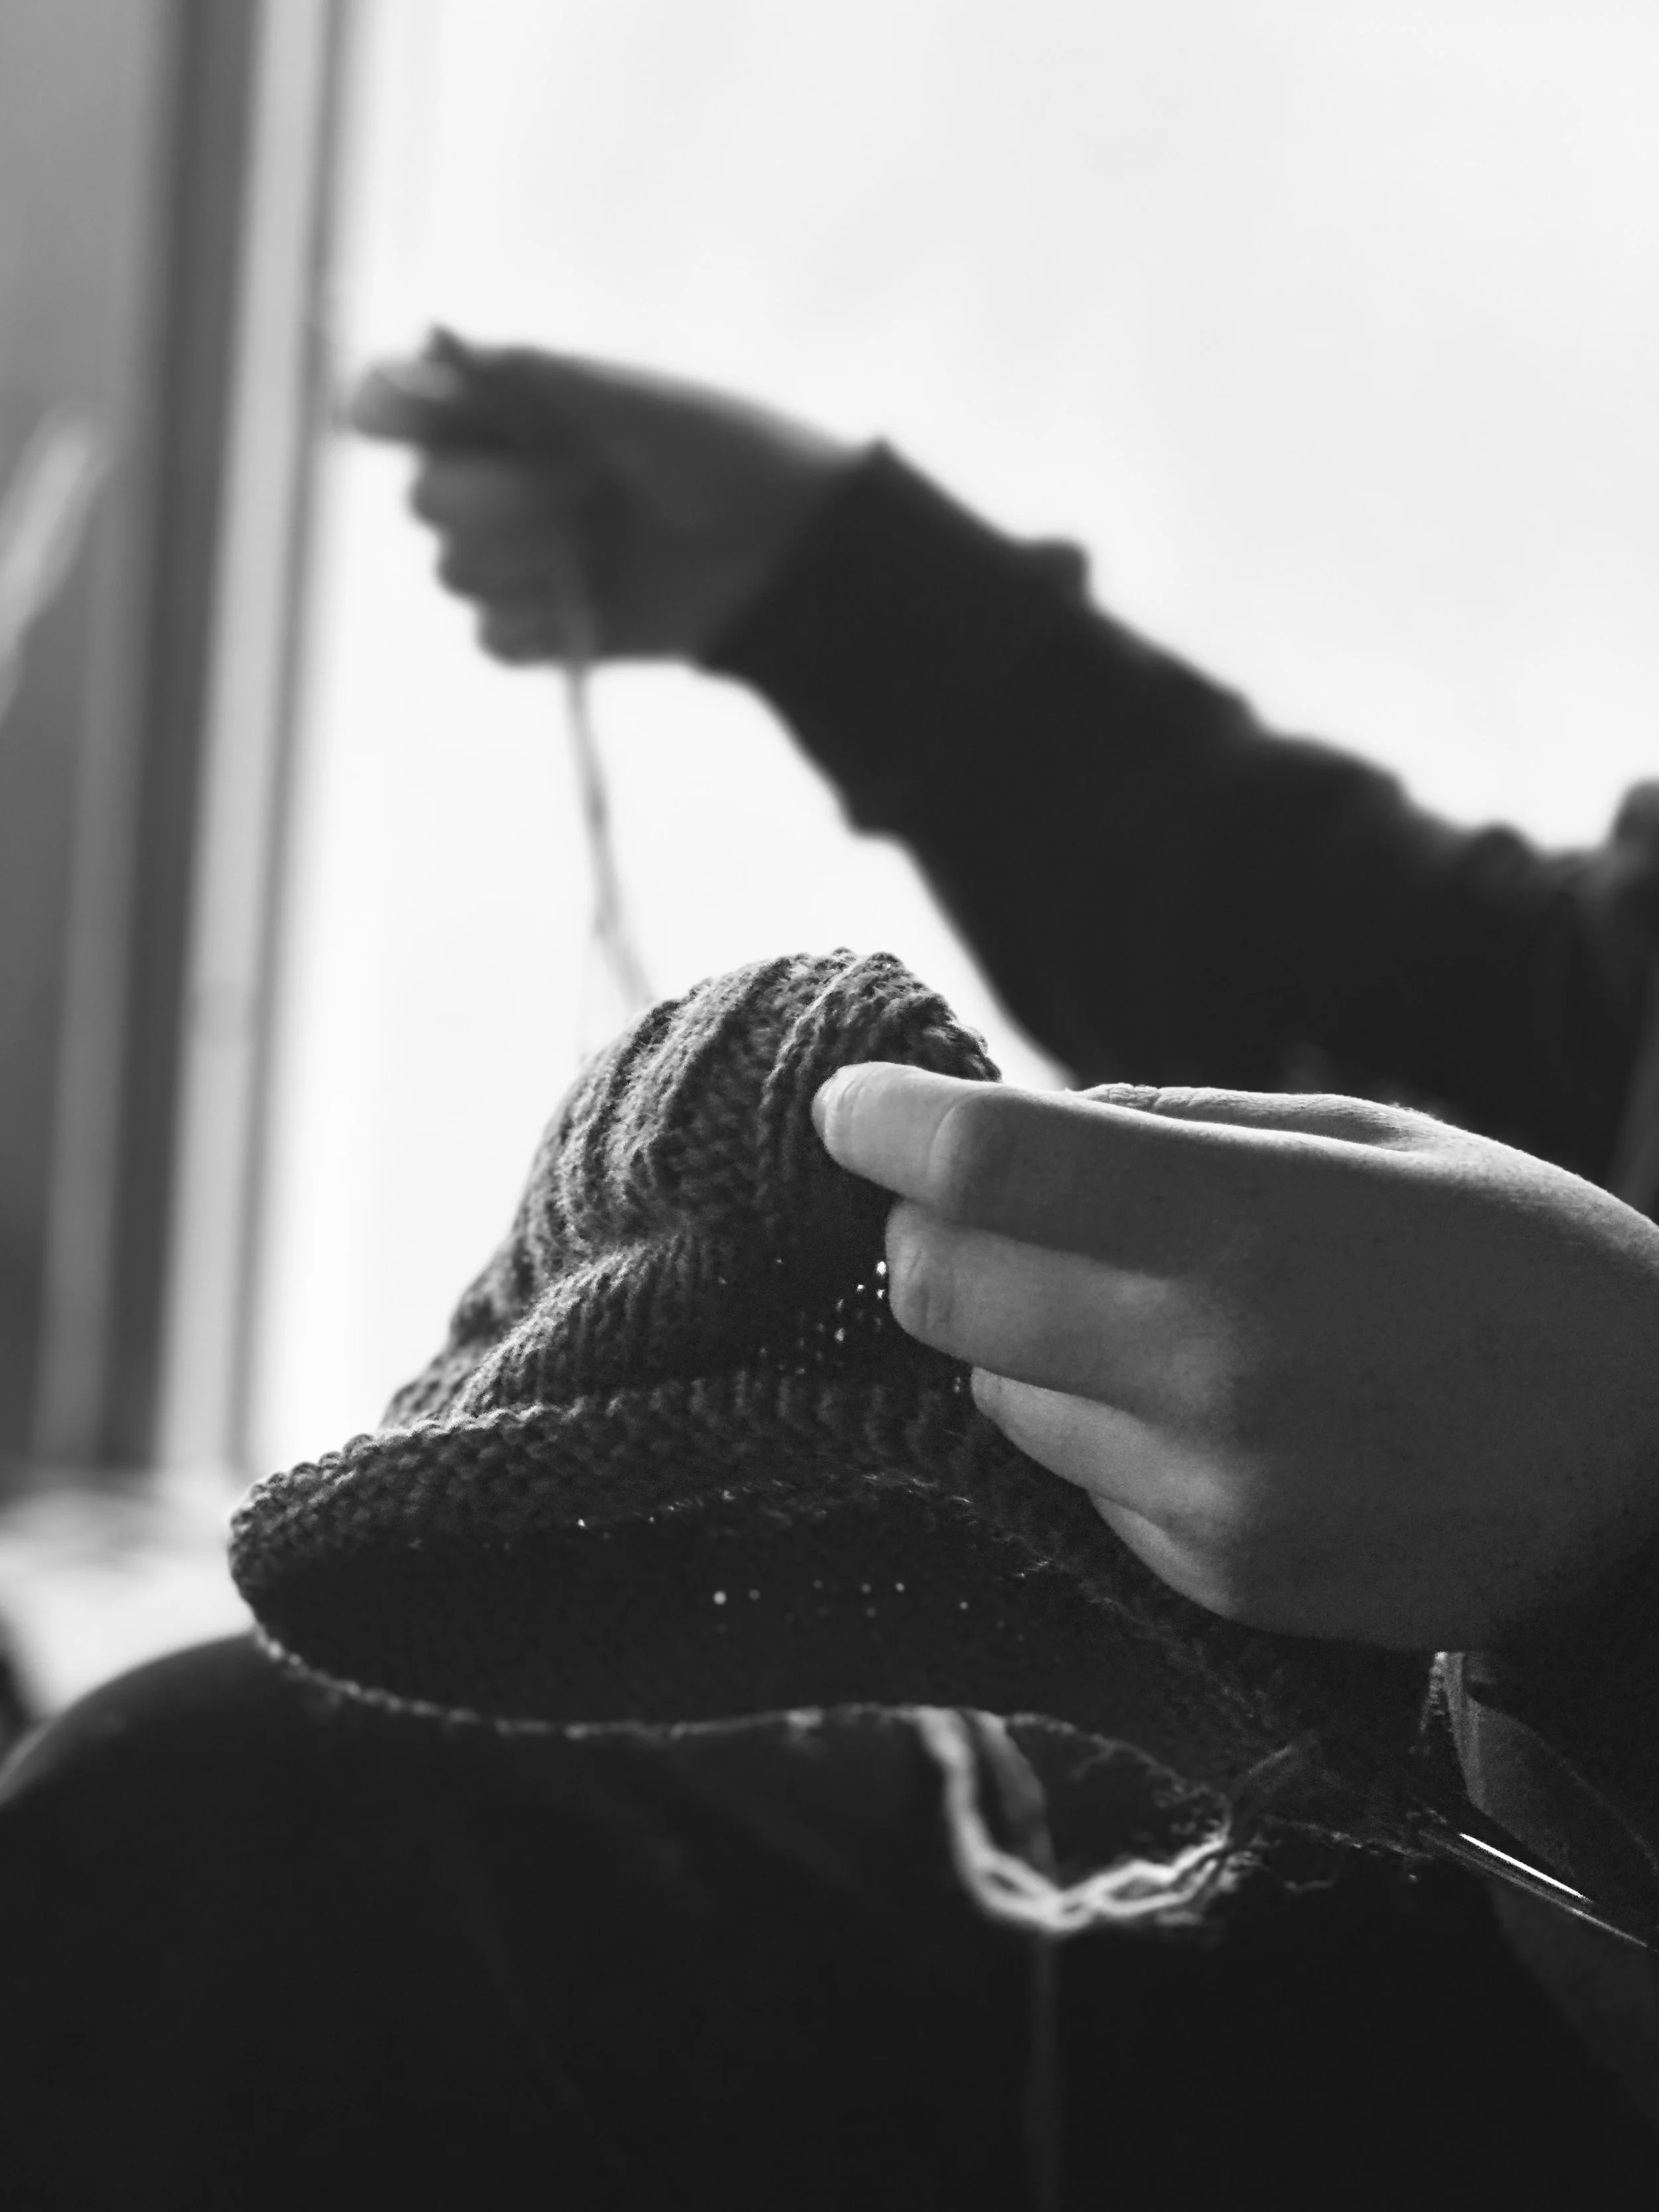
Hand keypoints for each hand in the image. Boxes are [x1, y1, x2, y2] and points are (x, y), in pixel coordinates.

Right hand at [345, 333, 858, 662]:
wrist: (789, 546)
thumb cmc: (717, 450)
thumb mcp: (619, 396)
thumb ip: (517, 376)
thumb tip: (420, 349)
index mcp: (519, 418)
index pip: (413, 415)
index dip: (394, 417)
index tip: (384, 419)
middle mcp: (512, 488)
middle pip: (426, 502)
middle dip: (485, 496)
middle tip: (570, 487)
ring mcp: (530, 565)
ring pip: (455, 575)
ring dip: (516, 560)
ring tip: (592, 540)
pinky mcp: (556, 633)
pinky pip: (493, 642)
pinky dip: (528, 625)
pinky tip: (576, 602)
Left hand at [813, 1067, 1658, 1650]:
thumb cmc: (1518, 1264)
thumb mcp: (1371, 1137)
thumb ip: (1176, 1123)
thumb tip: (1027, 1122)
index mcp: (1252, 1226)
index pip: (991, 1168)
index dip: (887, 1124)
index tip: (847, 1105)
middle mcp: (1209, 1372)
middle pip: (942, 1289)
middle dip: (925, 1230)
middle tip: (978, 1197)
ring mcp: (1206, 1496)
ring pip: (989, 1389)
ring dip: (1011, 1329)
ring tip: (1128, 1300)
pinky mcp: (1214, 1579)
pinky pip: (1070, 1479)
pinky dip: (1088, 1422)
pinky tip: (1194, 1396)